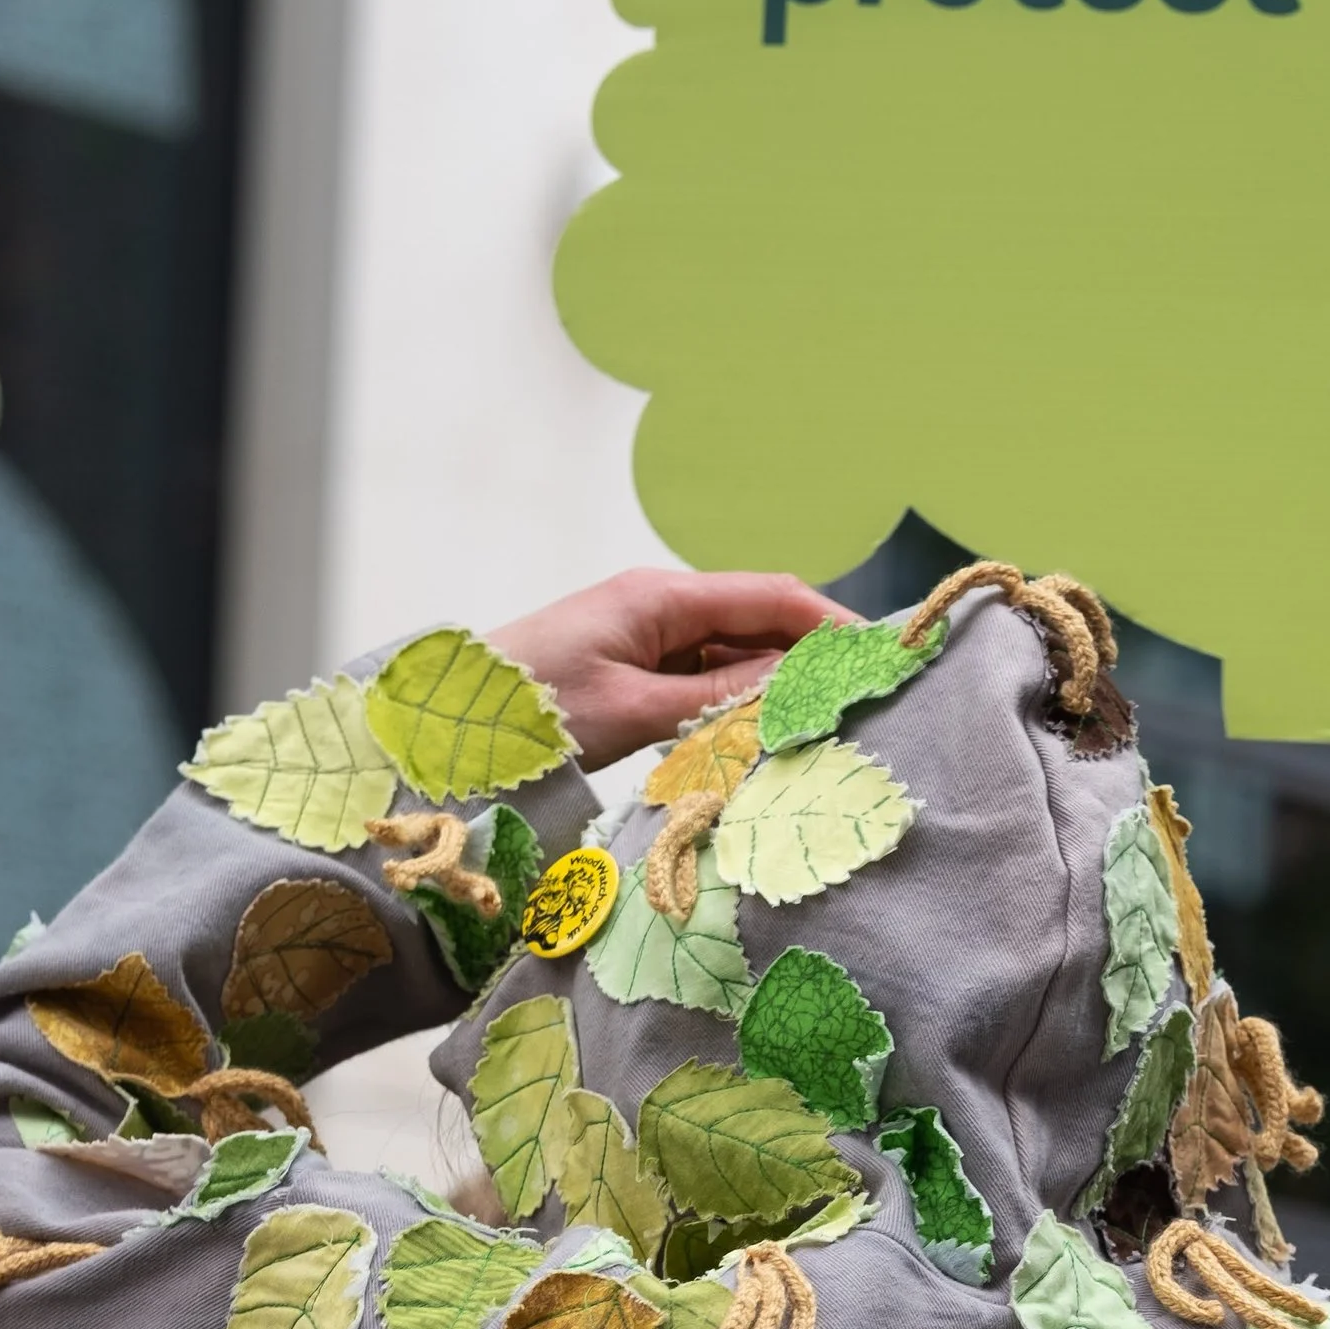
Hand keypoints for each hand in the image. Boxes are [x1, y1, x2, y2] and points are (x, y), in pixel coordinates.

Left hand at [489, 570, 850, 772]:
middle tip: (863, 696)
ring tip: (822, 722)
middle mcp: (660, 606)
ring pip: (733, 654)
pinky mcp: (632, 668)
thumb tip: (792, 692)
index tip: (878, 653)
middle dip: (812, 655)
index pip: (772, 596)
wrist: (451, 721)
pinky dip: (735, 701)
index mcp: (662, 597)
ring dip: (774, 685)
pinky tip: (758, 732)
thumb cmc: (532, 709)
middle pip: (759, 622)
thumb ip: (717, 701)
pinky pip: (702, 678)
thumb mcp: (634, 711)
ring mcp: (646, 636)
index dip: (831, 621)